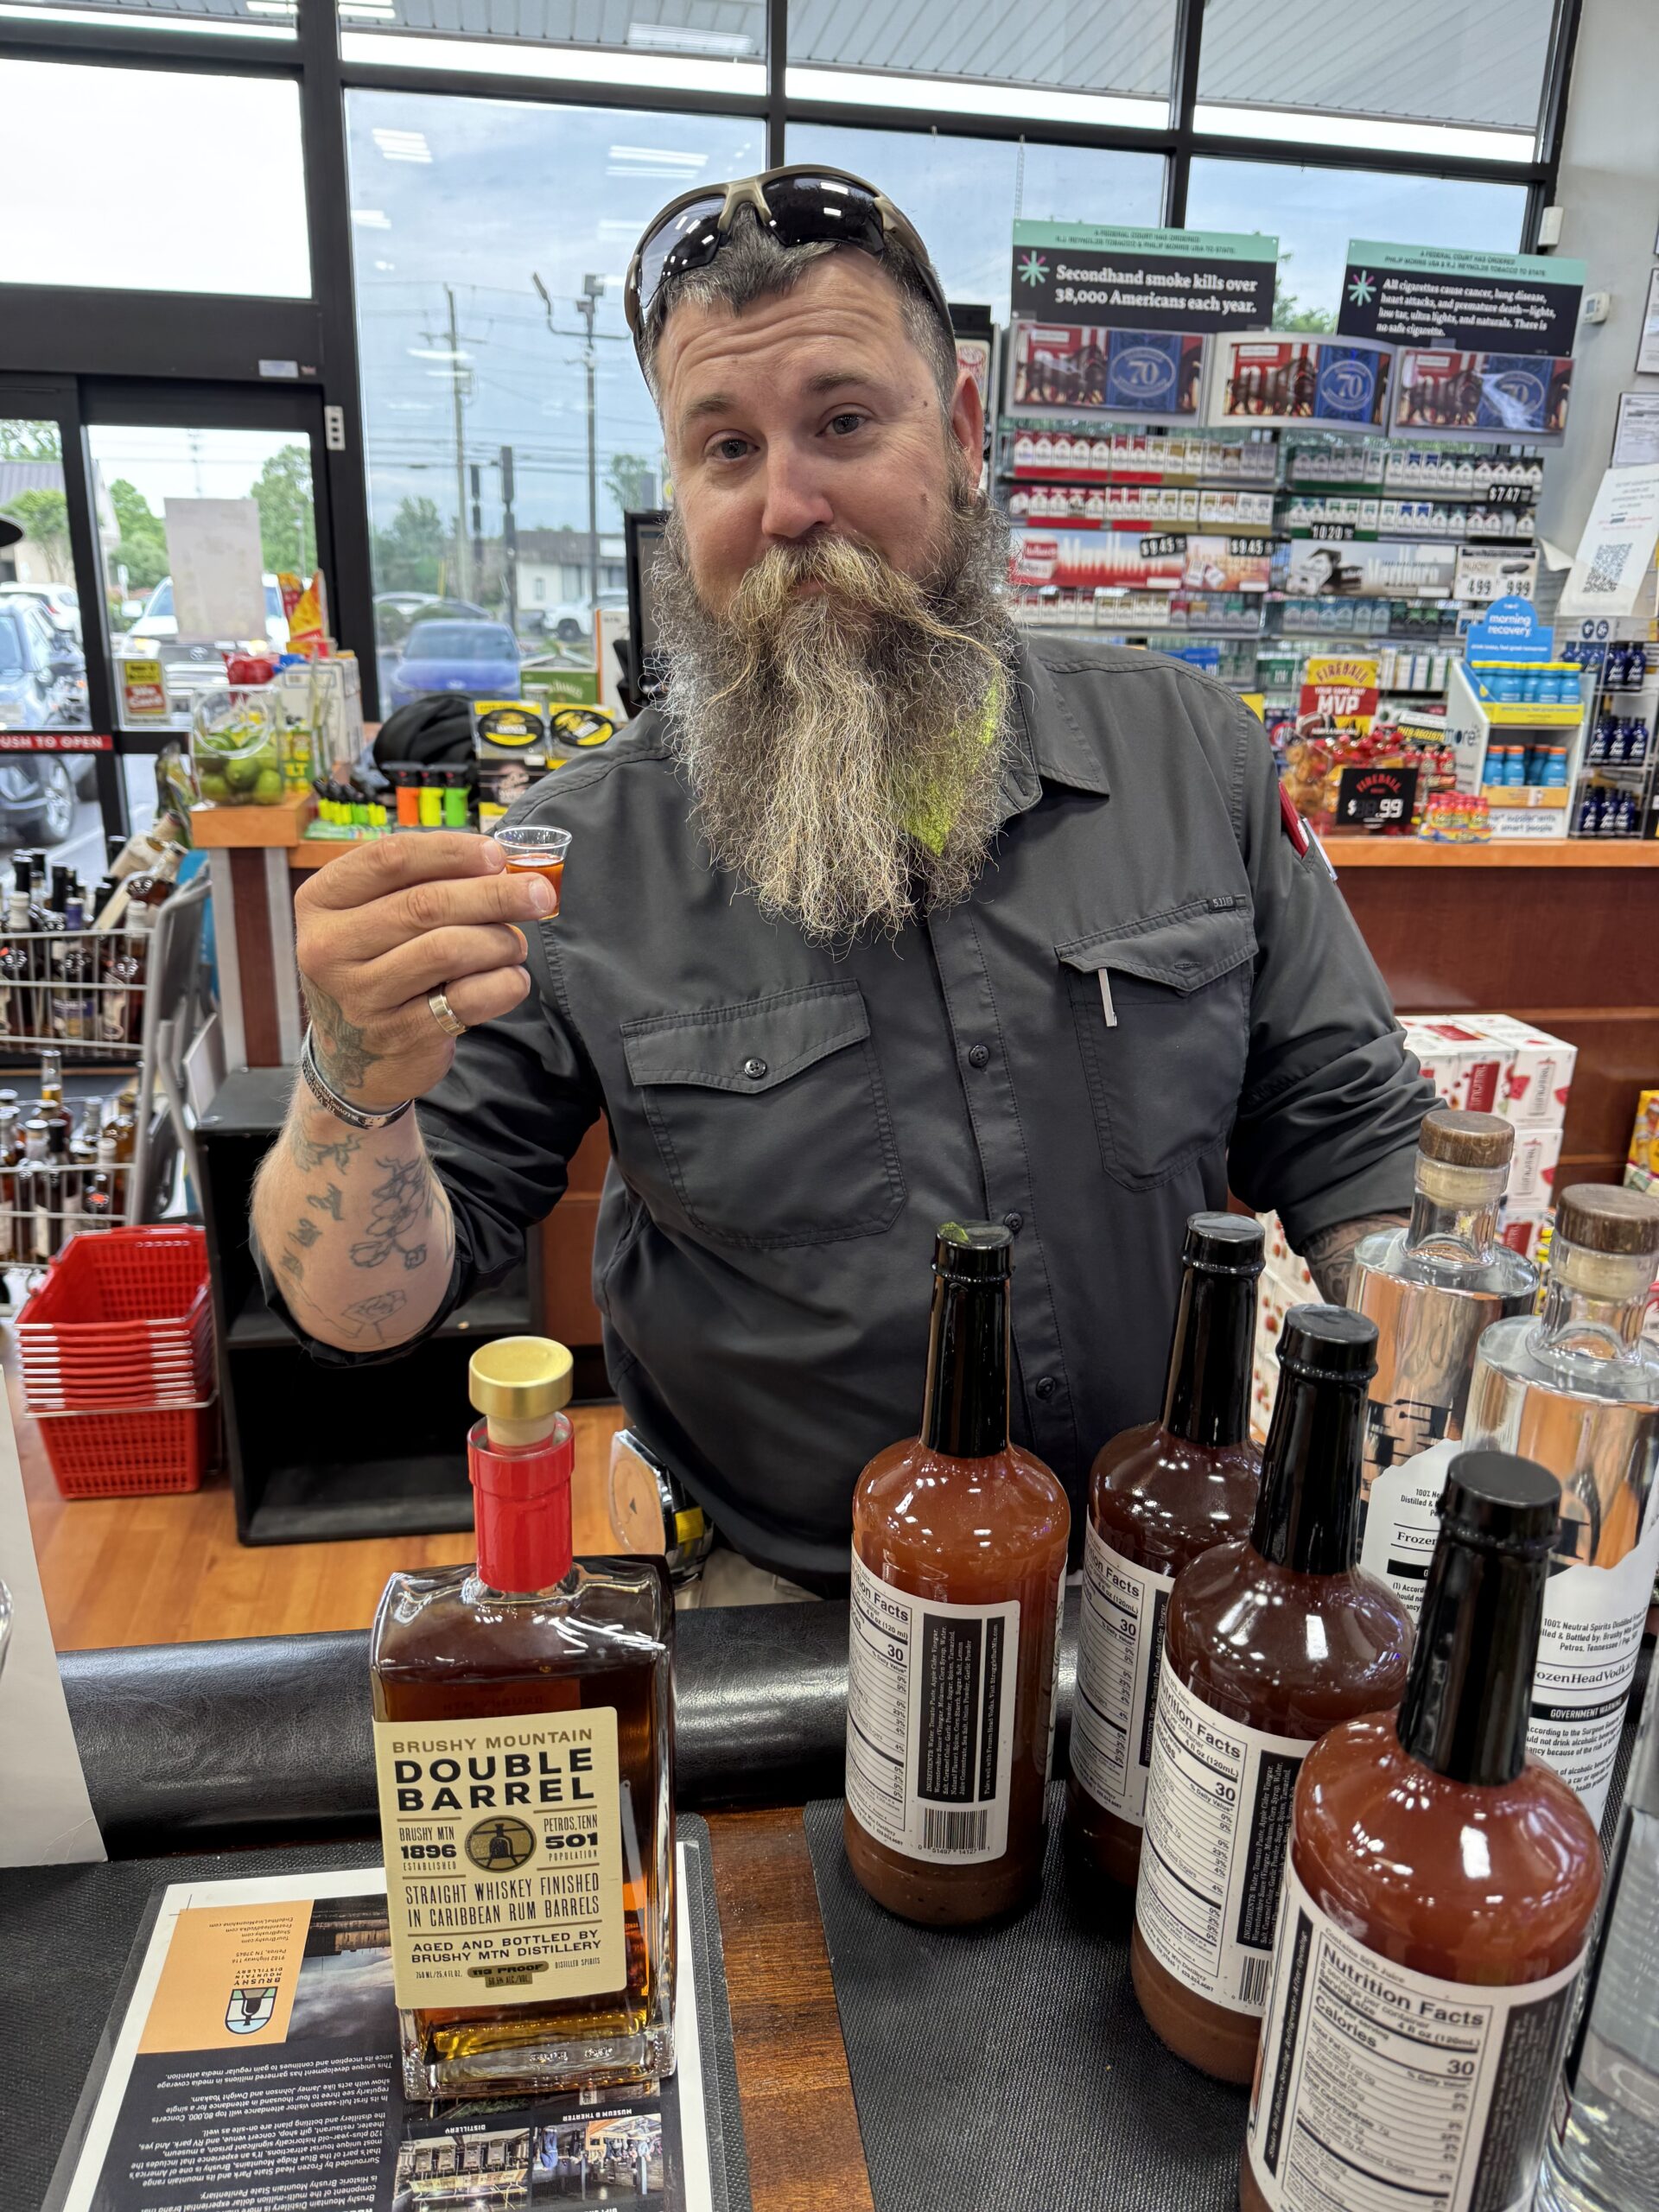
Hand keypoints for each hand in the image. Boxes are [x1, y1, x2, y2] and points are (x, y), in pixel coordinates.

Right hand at [294, 832, 554, 1107]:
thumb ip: (422, 885)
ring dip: (499, 941)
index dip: (451, 851)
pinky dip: (504, 983)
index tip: (496, 855)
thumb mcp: (373, 919)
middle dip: (495, 894)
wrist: (353, 1058)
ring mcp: (360, 996)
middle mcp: (328, 948)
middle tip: (540, 894)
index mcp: (321, 901)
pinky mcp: (398, 1036)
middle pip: (425, 905)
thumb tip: (500, 862)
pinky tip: (513, 978)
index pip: (390, 859)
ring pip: (449, 949)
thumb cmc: (376, 967)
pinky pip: (468, 999)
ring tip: (515, 944)